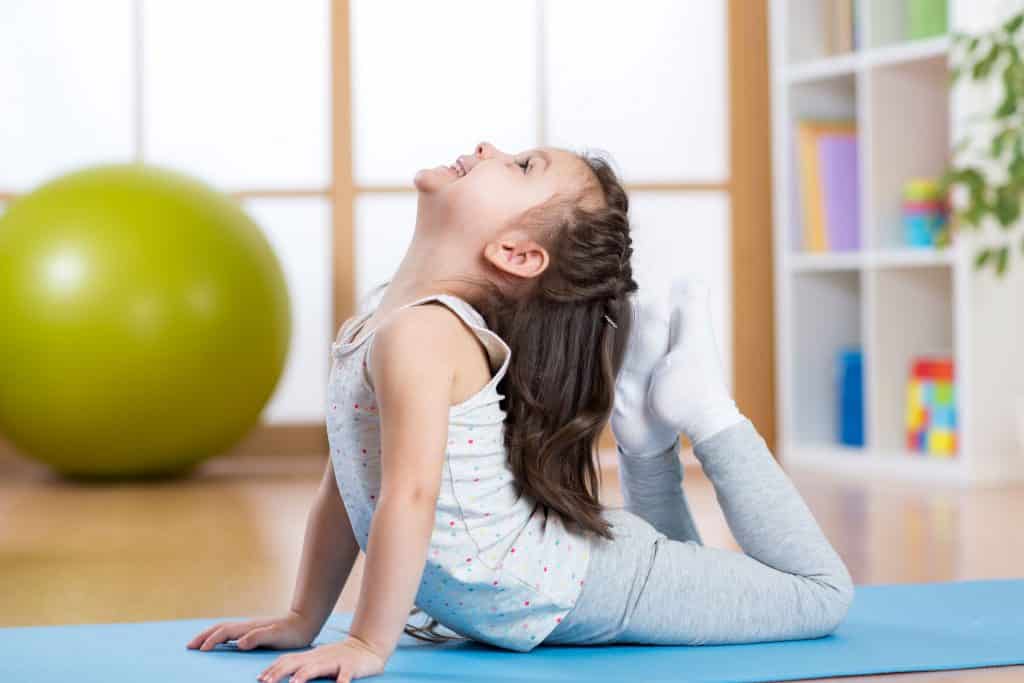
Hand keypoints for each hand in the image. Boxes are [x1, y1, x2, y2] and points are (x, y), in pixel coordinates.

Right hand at [186, 610, 317, 651]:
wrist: (304, 623)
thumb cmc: (292, 632)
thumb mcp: (276, 636)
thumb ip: (258, 638)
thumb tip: (239, 642)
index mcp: (249, 628)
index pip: (225, 632)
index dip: (212, 640)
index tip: (201, 650)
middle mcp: (247, 626)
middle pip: (220, 629)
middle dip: (203, 636)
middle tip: (188, 646)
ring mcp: (249, 628)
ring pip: (224, 630)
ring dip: (209, 635)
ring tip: (198, 644)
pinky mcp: (254, 632)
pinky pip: (231, 634)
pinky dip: (219, 637)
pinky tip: (219, 643)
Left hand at [258, 635, 387, 682]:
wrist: (367, 646)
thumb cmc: (341, 657)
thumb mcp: (320, 659)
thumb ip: (304, 665)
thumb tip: (286, 675)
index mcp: (312, 656)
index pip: (288, 660)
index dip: (273, 669)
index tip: (259, 679)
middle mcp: (320, 657)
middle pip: (296, 662)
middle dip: (280, 672)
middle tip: (266, 682)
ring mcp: (335, 661)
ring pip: (317, 667)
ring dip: (304, 675)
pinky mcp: (350, 667)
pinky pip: (345, 675)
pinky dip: (340, 682)